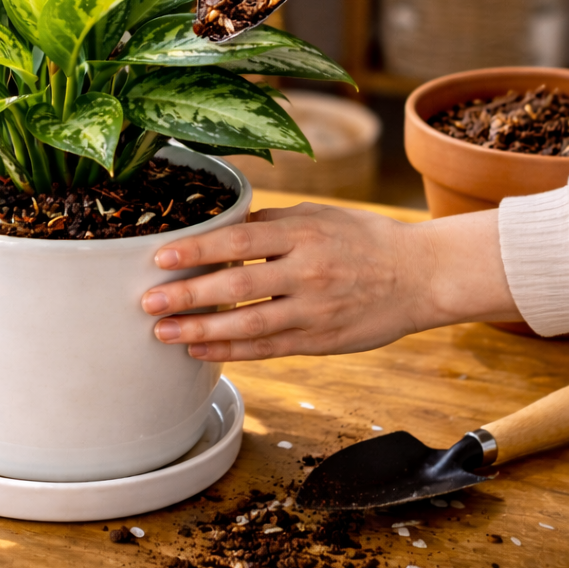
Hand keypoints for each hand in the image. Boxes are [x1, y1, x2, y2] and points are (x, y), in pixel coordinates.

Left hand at [141, 203, 518, 361]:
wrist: (421, 276)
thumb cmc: (363, 239)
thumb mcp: (319, 217)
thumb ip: (271, 224)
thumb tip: (221, 228)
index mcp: (304, 234)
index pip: (240, 242)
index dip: (198, 251)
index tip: (161, 258)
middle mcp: (307, 272)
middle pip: (237, 286)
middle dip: (188, 296)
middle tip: (147, 302)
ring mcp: (315, 310)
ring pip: (249, 325)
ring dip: (201, 330)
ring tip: (163, 333)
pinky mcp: (321, 340)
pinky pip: (269, 348)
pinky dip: (232, 351)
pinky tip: (200, 350)